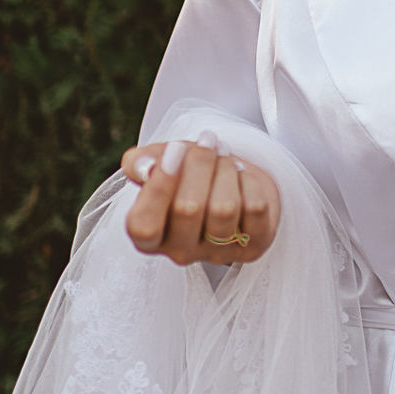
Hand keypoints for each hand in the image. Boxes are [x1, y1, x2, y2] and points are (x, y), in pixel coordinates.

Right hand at [120, 134, 280, 264]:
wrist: (232, 180)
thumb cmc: (188, 174)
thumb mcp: (160, 162)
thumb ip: (139, 163)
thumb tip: (145, 167)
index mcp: (149, 238)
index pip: (144, 225)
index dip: (158, 187)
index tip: (174, 149)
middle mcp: (180, 252)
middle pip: (187, 209)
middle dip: (200, 163)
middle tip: (207, 140)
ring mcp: (217, 253)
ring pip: (224, 208)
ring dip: (226, 170)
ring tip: (224, 156)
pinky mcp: (252, 247)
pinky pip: (254, 208)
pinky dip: (250, 182)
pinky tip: (243, 177)